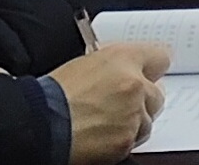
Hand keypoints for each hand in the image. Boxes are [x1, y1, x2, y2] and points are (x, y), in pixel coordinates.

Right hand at [52, 42, 168, 163]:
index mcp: (122, 58)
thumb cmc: (51, 96)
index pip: (161, 57)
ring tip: (105, 122)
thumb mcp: (83, 64)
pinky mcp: (126, 140)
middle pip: (157, 93)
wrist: (37, 125)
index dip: (152, 68)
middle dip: (143, 99)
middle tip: (121, 104)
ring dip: (133, 122)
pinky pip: (134, 140)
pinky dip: (121, 140)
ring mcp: (133, 114)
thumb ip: (112, 64)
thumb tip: (123, 68)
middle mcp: (134, 84)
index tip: (148, 74)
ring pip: (148, 120)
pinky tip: (101, 135)